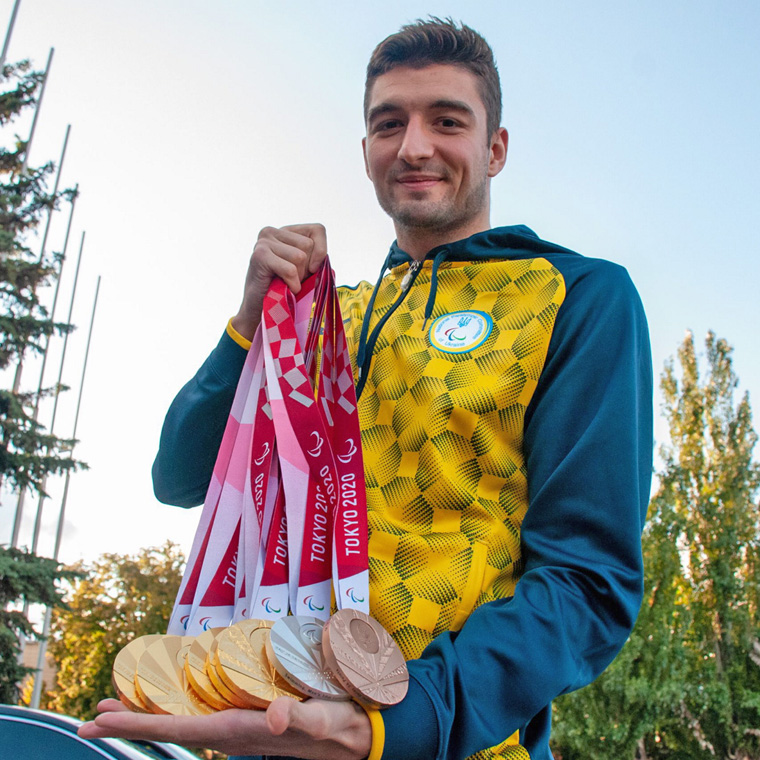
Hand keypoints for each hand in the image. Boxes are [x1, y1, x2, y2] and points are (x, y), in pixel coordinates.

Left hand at [78, 697, 370, 759]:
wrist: (354, 734)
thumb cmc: (335, 724)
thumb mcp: (319, 719)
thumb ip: (298, 718)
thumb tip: (277, 721)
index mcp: (237, 730)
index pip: (177, 728)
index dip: (136, 725)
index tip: (99, 722)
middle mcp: (230, 732)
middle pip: (171, 727)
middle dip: (132, 721)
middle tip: (98, 711)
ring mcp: (237, 729)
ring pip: (183, 722)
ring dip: (151, 714)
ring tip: (123, 705)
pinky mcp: (248, 721)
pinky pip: (203, 715)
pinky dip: (179, 708)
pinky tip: (177, 699)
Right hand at [231, 223, 327, 340]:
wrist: (260, 309)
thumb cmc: (284, 290)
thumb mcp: (306, 272)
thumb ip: (318, 262)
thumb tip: (328, 265)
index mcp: (286, 232)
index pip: (317, 229)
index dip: (321, 250)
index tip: (313, 269)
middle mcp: (272, 232)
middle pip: (308, 245)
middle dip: (306, 268)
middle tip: (292, 278)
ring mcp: (264, 242)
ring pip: (300, 256)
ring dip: (298, 277)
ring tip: (285, 283)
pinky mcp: (260, 255)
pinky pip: (290, 269)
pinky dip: (292, 284)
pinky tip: (283, 288)